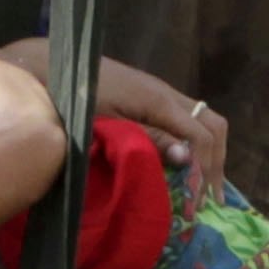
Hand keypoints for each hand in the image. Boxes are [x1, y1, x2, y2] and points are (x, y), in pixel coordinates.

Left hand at [8, 39, 228, 196]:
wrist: (53, 68)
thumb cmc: (76, 101)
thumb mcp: (110, 127)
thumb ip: (149, 141)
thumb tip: (188, 159)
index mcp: (160, 101)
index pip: (202, 136)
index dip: (205, 169)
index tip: (198, 200)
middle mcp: (168, 94)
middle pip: (212, 125)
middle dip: (215, 160)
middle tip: (208, 196)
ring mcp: (160, 92)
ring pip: (203, 119)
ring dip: (207, 151)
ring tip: (202, 184)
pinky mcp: (150, 96)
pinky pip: (186, 118)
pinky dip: (193, 142)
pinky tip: (184, 163)